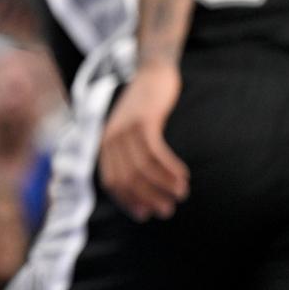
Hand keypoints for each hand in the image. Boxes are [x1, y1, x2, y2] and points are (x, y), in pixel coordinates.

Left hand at [99, 63, 188, 220]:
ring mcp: (125, 128)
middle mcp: (110, 138)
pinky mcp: (143, 120)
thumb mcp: (132, 136)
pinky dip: (169, 167)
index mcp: (105, 145)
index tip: (147, 214)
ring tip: (180, 194)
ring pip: (142, 168)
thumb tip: (142, 197)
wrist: (152, 75)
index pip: (112, 182)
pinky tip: (182, 176)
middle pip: (127, 178)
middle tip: (168, 210)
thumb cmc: (145, 111)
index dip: (128, 200)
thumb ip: (132, 160)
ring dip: (163, 185)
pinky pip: (155, 152)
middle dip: (148, 198)